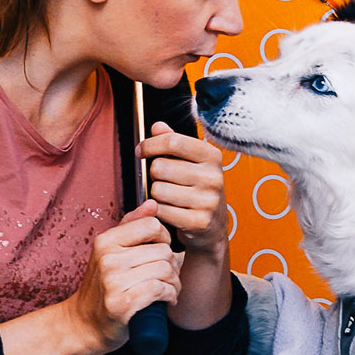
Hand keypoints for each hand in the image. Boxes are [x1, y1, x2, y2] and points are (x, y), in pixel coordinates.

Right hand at [68, 201, 181, 352]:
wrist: (84, 324)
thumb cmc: (102, 287)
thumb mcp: (111, 251)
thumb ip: (131, 225)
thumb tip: (152, 203)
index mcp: (106, 241)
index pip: (151, 225)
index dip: (164, 237)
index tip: (162, 250)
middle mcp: (108, 258)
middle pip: (163, 250)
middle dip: (174, 265)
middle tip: (170, 277)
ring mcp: (113, 281)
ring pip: (165, 270)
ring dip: (175, 283)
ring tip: (169, 289)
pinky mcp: (121, 304)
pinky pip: (159, 289)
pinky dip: (169, 295)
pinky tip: (166, 299)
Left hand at [139, 122, 230, 258]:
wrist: (213, 228)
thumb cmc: (197, 190)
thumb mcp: (190, 162)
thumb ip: (173, 142)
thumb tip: (157, 127)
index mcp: (211, 156)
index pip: (172, 141)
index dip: (150, 145)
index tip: (141, 151)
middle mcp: (213, 177)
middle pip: (160, 167)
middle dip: (154, 175)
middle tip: (162, 181)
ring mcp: (208, 200)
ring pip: (158, 190)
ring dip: (156, 195)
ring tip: (168, 198)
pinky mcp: (199, 222)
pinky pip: (161, 211)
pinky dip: (159, 212)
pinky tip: (169, 212)